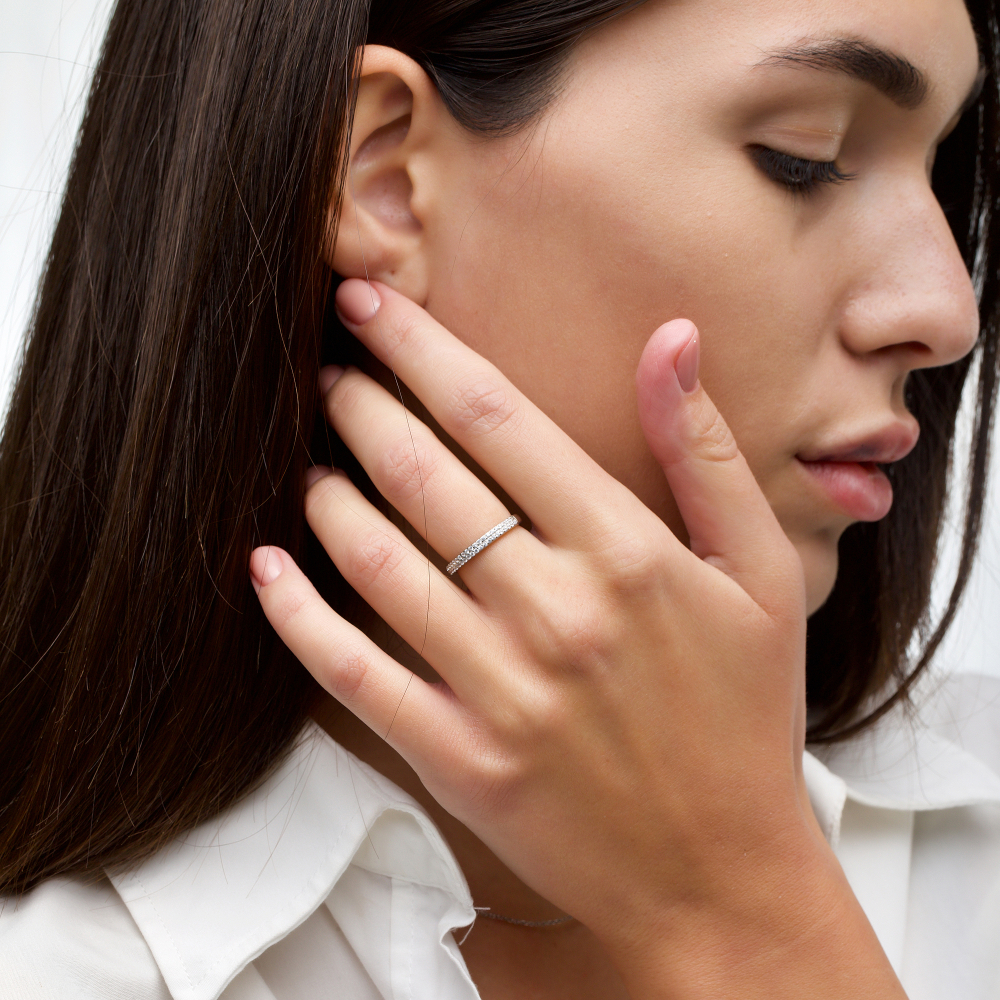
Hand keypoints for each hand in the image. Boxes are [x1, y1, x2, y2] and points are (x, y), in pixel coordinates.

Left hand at [252, 279, 902, 997]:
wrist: (720, 875)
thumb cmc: (745, 717)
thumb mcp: (760, 576)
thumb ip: (707, 454)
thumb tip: (673, 339)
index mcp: (627, 554)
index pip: (497, 417)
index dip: (421, 349)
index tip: (370, 306)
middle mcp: (557, 611)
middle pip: (423, 475)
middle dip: (360, 405)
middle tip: (329, 373)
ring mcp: (501, 690)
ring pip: (378, 562)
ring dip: (328, 494)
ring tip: (309, 460)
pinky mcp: (459, 759)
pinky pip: (353, 672)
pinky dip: (298, 614)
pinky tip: (268, 567)